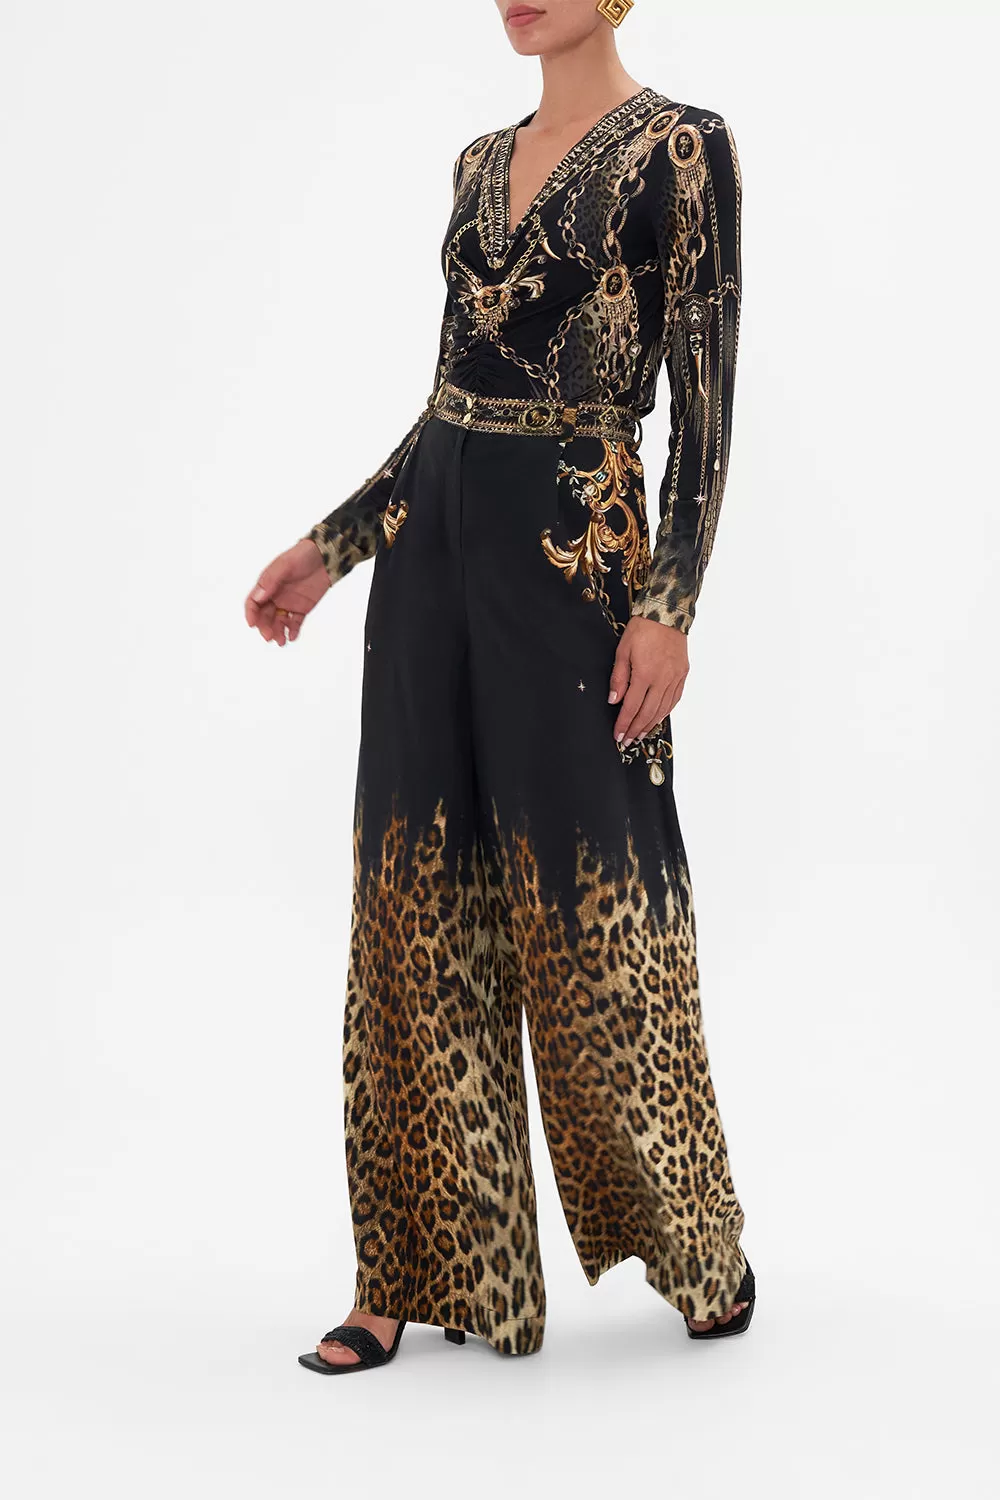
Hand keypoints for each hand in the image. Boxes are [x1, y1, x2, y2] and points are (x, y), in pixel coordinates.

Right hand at [244, 538, 330, 645]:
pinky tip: (292, 637)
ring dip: (278, 632)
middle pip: (265, 616)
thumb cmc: (302, 555)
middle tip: (269, 636)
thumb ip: (271, 580)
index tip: (252, 624)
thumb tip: (259, 596)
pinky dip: (293, 631)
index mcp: (267, 585)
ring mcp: (288, 603)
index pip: (254, 602)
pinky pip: (295, 622)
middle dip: (265, 627)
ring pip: (279, 622)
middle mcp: (275, 596)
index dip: (251, 613)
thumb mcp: (285, 565)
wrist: (325, 557)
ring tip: (281, 641)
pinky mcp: (302, 608)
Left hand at [608, 616, 688, 745]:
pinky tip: (657, 719)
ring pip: (662, 709)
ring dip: (650, 725)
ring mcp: (675, 678)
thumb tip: (614, 701)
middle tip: (627, 740)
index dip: (624, 723)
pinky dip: (665, 713)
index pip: (632, 707)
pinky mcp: (682, 675)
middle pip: (648, 712)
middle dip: (636, 729)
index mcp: (645, 674)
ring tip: (640, 735)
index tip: (618, 735)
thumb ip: (618, 678)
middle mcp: (662, 680)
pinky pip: (674, 700)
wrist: (666, 613)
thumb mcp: (622, 651)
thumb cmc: (642, 629)